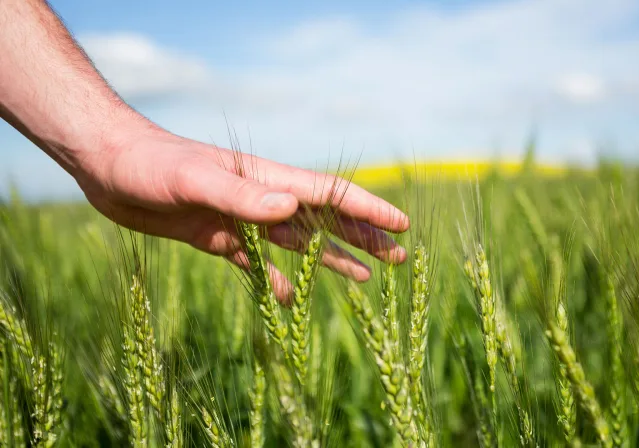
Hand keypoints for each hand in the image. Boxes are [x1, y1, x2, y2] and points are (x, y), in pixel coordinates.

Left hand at [75, 119, 409, 302]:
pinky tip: (288, 298)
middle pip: (325, 220)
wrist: (108, 165)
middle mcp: (262, 198)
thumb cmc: (151, 164)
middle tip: (399, 257)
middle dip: (363, 237)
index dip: (366, 209)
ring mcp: (242, 218)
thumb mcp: (194, 179)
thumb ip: (243, 195)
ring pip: (299, 243)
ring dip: (333, 258)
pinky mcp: (217, 236)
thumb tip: (292, 211)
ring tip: (367, 276)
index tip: (401, 225)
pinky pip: (256, 263)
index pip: (329, 194)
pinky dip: (275, 280)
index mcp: (266, 180)